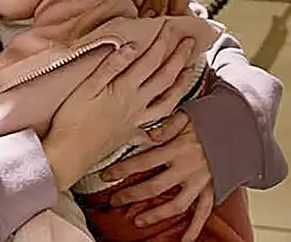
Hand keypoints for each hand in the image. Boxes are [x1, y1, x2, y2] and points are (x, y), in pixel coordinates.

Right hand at [44, 31, 196, 190]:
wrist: (70, 154)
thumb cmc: (72, 120)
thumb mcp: (86, 88)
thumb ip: (110, 67)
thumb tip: (131, 46)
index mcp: (125, 90)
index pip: (149, 61)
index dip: (161, 43)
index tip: (169, 27)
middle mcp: (136, 104)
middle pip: (164, 78)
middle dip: (178, 58)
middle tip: (190, 42)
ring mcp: (136, 121)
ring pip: (167, 102)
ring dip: (181, 85)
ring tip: (189, 72)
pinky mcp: (131, 135)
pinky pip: (156, 129)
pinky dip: (168, 124)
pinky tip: (173, 120)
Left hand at [101, 113, 213, 240]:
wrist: (240, 131)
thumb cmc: (210, 122)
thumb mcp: (187, 115)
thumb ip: (167, 125)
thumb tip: (149, 134)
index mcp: (177, 149)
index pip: (142, 162)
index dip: (122, 170)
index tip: (106, 175)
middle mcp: (187, 168)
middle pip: (154, 187)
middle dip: (130, 195)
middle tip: (114, 200)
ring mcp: (200, 182)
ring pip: (175, 205)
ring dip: (155, 215)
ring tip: (138, 221)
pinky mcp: (212, 191)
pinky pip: (203, 213)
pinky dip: (194, 228)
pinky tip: (184, 239)